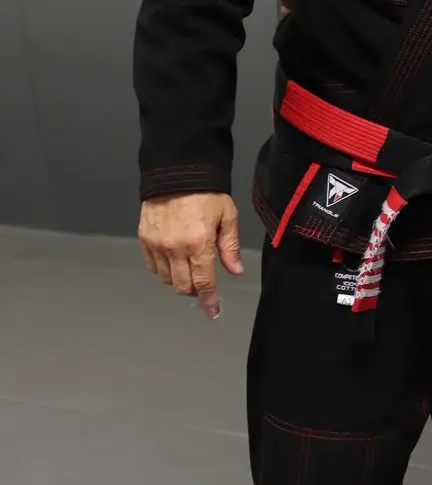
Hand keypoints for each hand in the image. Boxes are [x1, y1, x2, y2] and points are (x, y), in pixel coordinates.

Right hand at [138, 192, 243, 319]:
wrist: (176, 173)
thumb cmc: (206, 193)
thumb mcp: (227, 217)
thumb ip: (230, 247)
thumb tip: (234, 271)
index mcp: (198, 243)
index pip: (203, 282)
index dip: (209, 300)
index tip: (212, 311)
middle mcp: (175, 248)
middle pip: (182, 286)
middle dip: (195, 290)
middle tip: (203, 282)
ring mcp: (157, 244)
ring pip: (166, 279)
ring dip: (178, 279)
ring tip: (188, 266)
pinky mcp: (144, 239)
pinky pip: (152, 266)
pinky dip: (163, 269)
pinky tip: (172, 260)